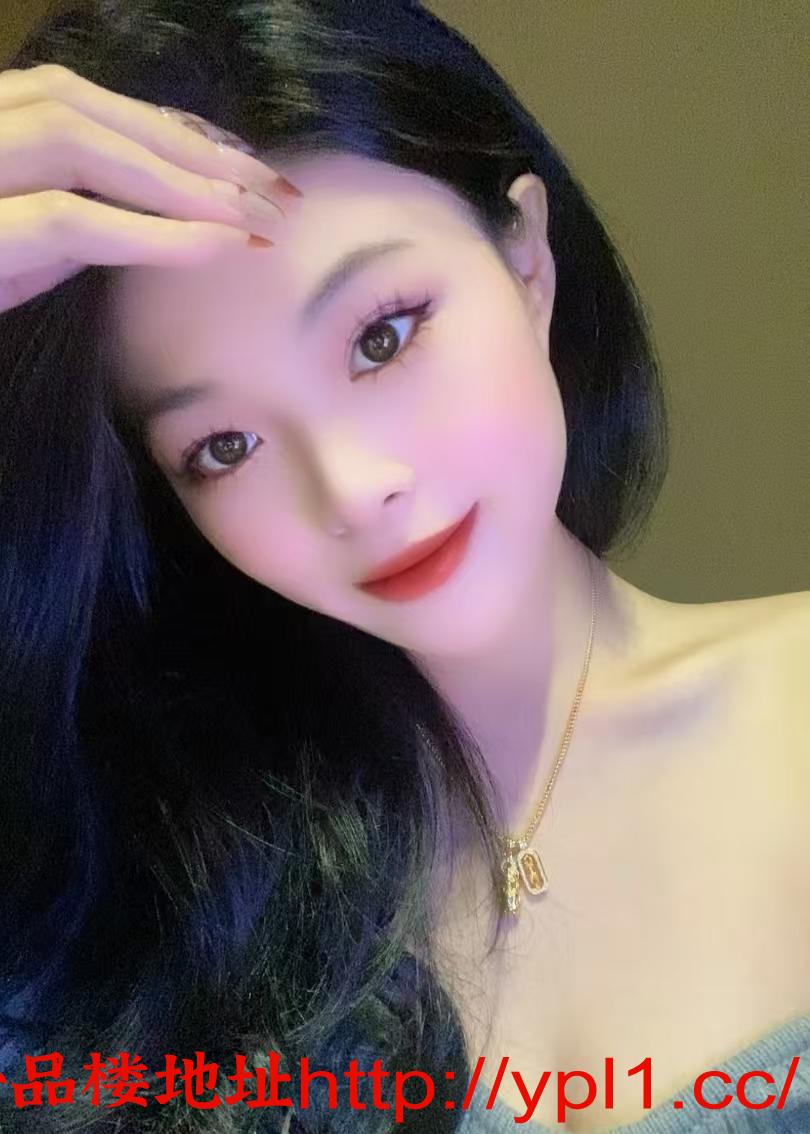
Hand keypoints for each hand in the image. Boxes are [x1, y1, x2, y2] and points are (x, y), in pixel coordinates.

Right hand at [0, 62, 302, 311]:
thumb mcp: (14, 250)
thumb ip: (71, 214)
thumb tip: (159, 209)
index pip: (81, 103)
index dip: (168, 128)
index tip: (241, 163)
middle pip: (88, 111)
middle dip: (191, 150)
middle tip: (274, 194)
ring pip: (79, 145)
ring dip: (180, 180)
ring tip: (253, 220)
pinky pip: (69, 220)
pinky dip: (149, 231)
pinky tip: (212, 248)